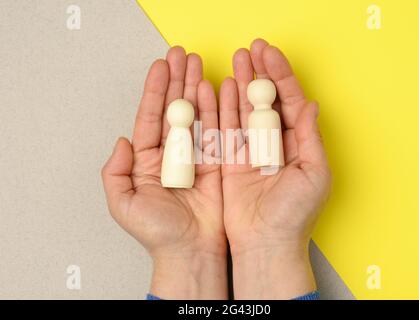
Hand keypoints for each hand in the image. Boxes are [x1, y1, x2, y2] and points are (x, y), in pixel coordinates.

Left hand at [102, 47, 226, 298]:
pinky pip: (216, 130)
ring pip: (195, 114)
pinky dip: (216, 108)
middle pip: (174, 109)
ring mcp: (195, 155)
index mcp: (147, 160)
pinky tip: (214, 89)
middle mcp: (171, 154)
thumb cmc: (158, 232)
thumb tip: (122, 140)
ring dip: (196, 88)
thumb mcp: (123, 203)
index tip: (161, 66)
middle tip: (182, 55)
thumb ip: (115, 171)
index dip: (155, 90)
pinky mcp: (217, 162)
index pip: (150, 117)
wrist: (190, 251)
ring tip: (198, 64)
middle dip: (177, 81)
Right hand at [219, 39, 330, 298]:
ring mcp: (251, 151)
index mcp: (298, 144)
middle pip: (266, 100)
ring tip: (236, 60)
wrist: (266, 244)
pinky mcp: (230, 161)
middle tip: (252, 49)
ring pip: (245, 110)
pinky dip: (223, 108)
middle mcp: (275, 144)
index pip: (290, 101)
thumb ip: (311, 137)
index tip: (270, 54)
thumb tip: (311, 104)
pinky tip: (220, 88)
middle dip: (260, 74)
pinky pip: (226, 129)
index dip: (281, 76)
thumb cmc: (295, 215)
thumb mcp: (314, 174)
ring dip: (241, 84)